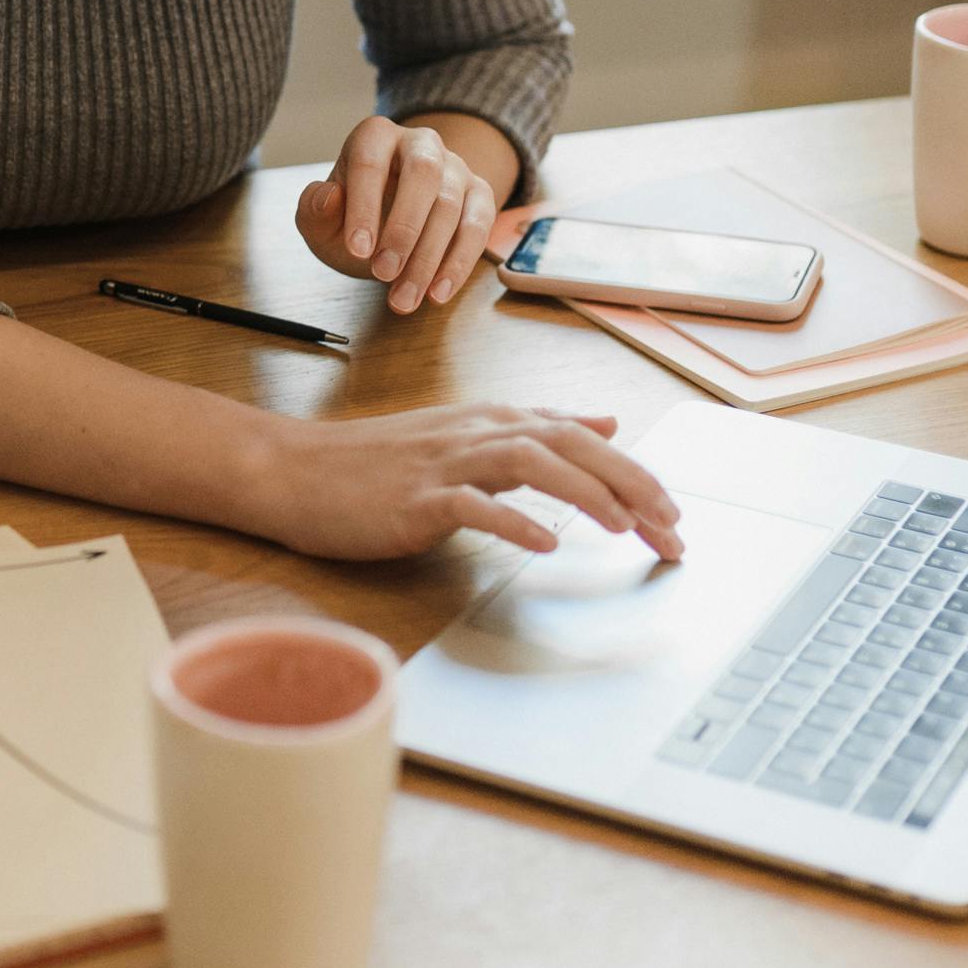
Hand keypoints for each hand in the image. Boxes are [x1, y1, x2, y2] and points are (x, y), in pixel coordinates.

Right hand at [239, 403, 684, 563]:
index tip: (674, 516)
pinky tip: (545, 545)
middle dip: (630, 485)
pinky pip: (471, 505)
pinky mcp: (414, 499)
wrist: (292, 471)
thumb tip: (604, 425)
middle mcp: (476, 433)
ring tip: (628, 529)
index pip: (581, 439)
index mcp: (493, 422)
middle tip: (674, 529)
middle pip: (570, 445)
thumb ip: (535, 433)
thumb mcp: (465, 439)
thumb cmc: (375, 465)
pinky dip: (512, 521)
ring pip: (530, 462)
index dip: (635, 475)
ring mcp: (444, 464)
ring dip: (586, 494)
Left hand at [294, 115, 503, 315]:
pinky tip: (438, 292)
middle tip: (383, 273)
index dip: (364, 206)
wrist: (389, 229)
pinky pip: (478, 225)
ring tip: (404, 298)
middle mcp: (420, 143)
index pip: (369, 162)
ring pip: (451, 204)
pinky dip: (459, 262)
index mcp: (375, 137)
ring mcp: (455, 167)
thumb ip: (315, 210)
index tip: (357, 249)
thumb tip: (329, 197)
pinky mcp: (480, 194)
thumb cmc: (352, 219)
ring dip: (428, 258)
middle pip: (423, 173)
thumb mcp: (321, 221)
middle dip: (404, 228)